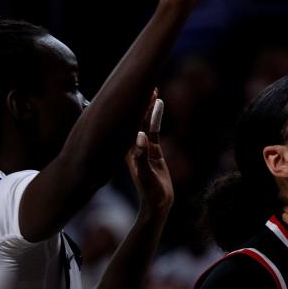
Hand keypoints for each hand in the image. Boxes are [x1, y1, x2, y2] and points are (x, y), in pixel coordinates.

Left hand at [128, 92, 172, 219]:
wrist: (157, 204)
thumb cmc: (150, 192)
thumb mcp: (146, 175)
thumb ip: (143, 156)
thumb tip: (141, 136)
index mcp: (129, 149)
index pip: (130, 123)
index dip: (134, 107)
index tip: (138, 91)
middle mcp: (133, 146)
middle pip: (135, 119)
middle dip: (139, 102)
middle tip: (146, 84)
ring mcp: (143, 147)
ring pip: (145, 122)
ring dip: (148, 108)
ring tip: (153, 91)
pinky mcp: (153, 151)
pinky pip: (154, 130)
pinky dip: (156, 118)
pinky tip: (158, 107)